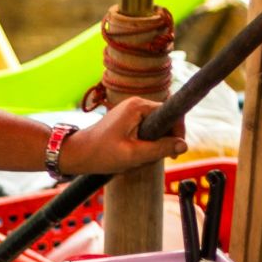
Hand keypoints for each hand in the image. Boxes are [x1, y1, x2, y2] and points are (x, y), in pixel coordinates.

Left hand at [57, 97, 186, 176]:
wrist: (78, 154)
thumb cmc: (101, 154)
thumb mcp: (133, 155)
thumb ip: (159, 149)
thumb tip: (184, 146)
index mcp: (137, 106)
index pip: (171, 112)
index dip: (177, 131)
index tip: (174, 149)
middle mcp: (135, 104)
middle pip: (164, 121)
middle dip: (163, 141)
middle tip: (153, 158)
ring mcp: (131, 111)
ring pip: (156, 129)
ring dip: (152, 145)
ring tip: (138, 157)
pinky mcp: (128, 121)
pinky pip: (146, 132)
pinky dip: (144, 145)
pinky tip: (132, 155)